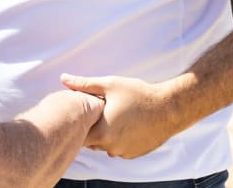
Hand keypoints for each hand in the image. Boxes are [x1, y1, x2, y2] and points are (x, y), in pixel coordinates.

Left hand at [61, 73, 181, 158]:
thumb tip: (63, 78)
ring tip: (113, 116)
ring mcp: (123, 152)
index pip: (78, 134)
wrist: (170, 108)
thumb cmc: (139, 95)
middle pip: (91, 141)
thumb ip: (84, 84)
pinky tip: (124, 125)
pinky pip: (118, 148)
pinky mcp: (134, 154)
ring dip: (105, 134)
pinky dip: (118, 139)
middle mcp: (111, 147)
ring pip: (105, 145)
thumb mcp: (109, 85)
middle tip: (100, 111)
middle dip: (91, 128)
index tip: (82, 112)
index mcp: (102, 132)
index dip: (78, 123)